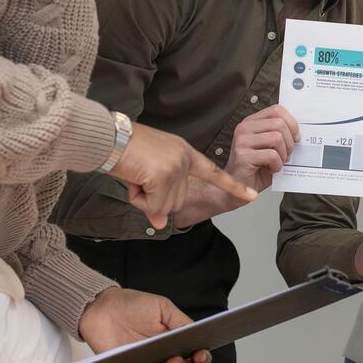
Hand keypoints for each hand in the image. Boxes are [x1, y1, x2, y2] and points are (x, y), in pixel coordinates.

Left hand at [78, 287, 212, 362]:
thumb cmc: (134, 306)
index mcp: (178, 344)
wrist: (103, 309)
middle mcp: (166, 360)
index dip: (203, 360)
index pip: (198, 359)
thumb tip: (196, 334)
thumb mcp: (162, 307)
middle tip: (172, 359)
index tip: (199, 354)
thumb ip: (180, 321)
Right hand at [109, 123, 256, 228]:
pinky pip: (153, 206)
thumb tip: (161, 224)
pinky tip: (133, 179)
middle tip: (139, 176)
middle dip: (153, 197)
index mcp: (186, 153)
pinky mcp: (163, 176)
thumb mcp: (149, 172)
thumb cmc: (126, 150)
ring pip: (164, 206)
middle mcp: (185, 160)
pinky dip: (138, 198)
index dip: (233, 186)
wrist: (110, 138)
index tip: (252, 196)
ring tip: (135, 174)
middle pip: (176, 201)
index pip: (215, 173)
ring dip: (145, 198)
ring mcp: (176, 168)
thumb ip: (159, 198)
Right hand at [224, 105, 299, 192]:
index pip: (277, 110)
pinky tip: (271, 169)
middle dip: (289, 142)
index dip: (292, 123)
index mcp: (251, 122)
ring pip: (277, 138)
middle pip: (279, 124)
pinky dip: (277, 165)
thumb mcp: (269, 147)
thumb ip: (280, 134)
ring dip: (283, 155)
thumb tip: (300, 132)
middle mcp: (244, 128)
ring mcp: (242, 141)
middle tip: (287, 155)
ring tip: (278, 162)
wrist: (239, 189)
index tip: (296, 137)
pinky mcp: (243, 155)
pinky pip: (271, 155)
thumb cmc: (256, 168)